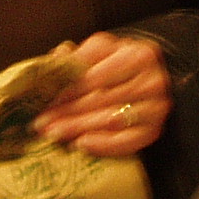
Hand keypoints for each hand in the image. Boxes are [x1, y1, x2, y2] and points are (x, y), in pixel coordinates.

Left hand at [38, 31, 170, 156]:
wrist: (143, 83)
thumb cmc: (115, 67)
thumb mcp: (98, 54)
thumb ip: (76, 57)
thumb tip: (54, 61)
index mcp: (138, 54)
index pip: (95, 74)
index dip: (66, 89)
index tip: (43, 102)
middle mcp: (153, 79)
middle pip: (101, 98)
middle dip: (67, 112)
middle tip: (41, 124)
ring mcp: (157, 106)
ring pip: (111, 119)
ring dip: (78, 128)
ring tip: (53, 134)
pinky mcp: (155, 130)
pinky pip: (127, 141)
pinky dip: (103, 144)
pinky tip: (80, 144)